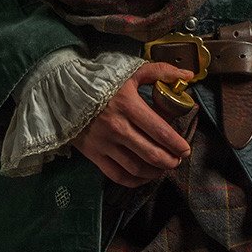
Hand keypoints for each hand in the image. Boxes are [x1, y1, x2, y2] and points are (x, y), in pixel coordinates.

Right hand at [71, 60, 196, 186]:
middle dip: (170, 161)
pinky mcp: (93, 153)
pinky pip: (117, 175)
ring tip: (163, 168)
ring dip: (155, 172)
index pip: (161, 132)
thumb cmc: (101, 79)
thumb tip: (188, 76)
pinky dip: (134, 180)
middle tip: (177, 160)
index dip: (177, 144)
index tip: (185, 149)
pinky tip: (144, 176)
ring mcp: (104, 143)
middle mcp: (117, 127)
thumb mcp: (131, 71)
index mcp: (129, 106)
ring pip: (136, 168)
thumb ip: (161, 72)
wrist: (63, 89)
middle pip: (152, 154)